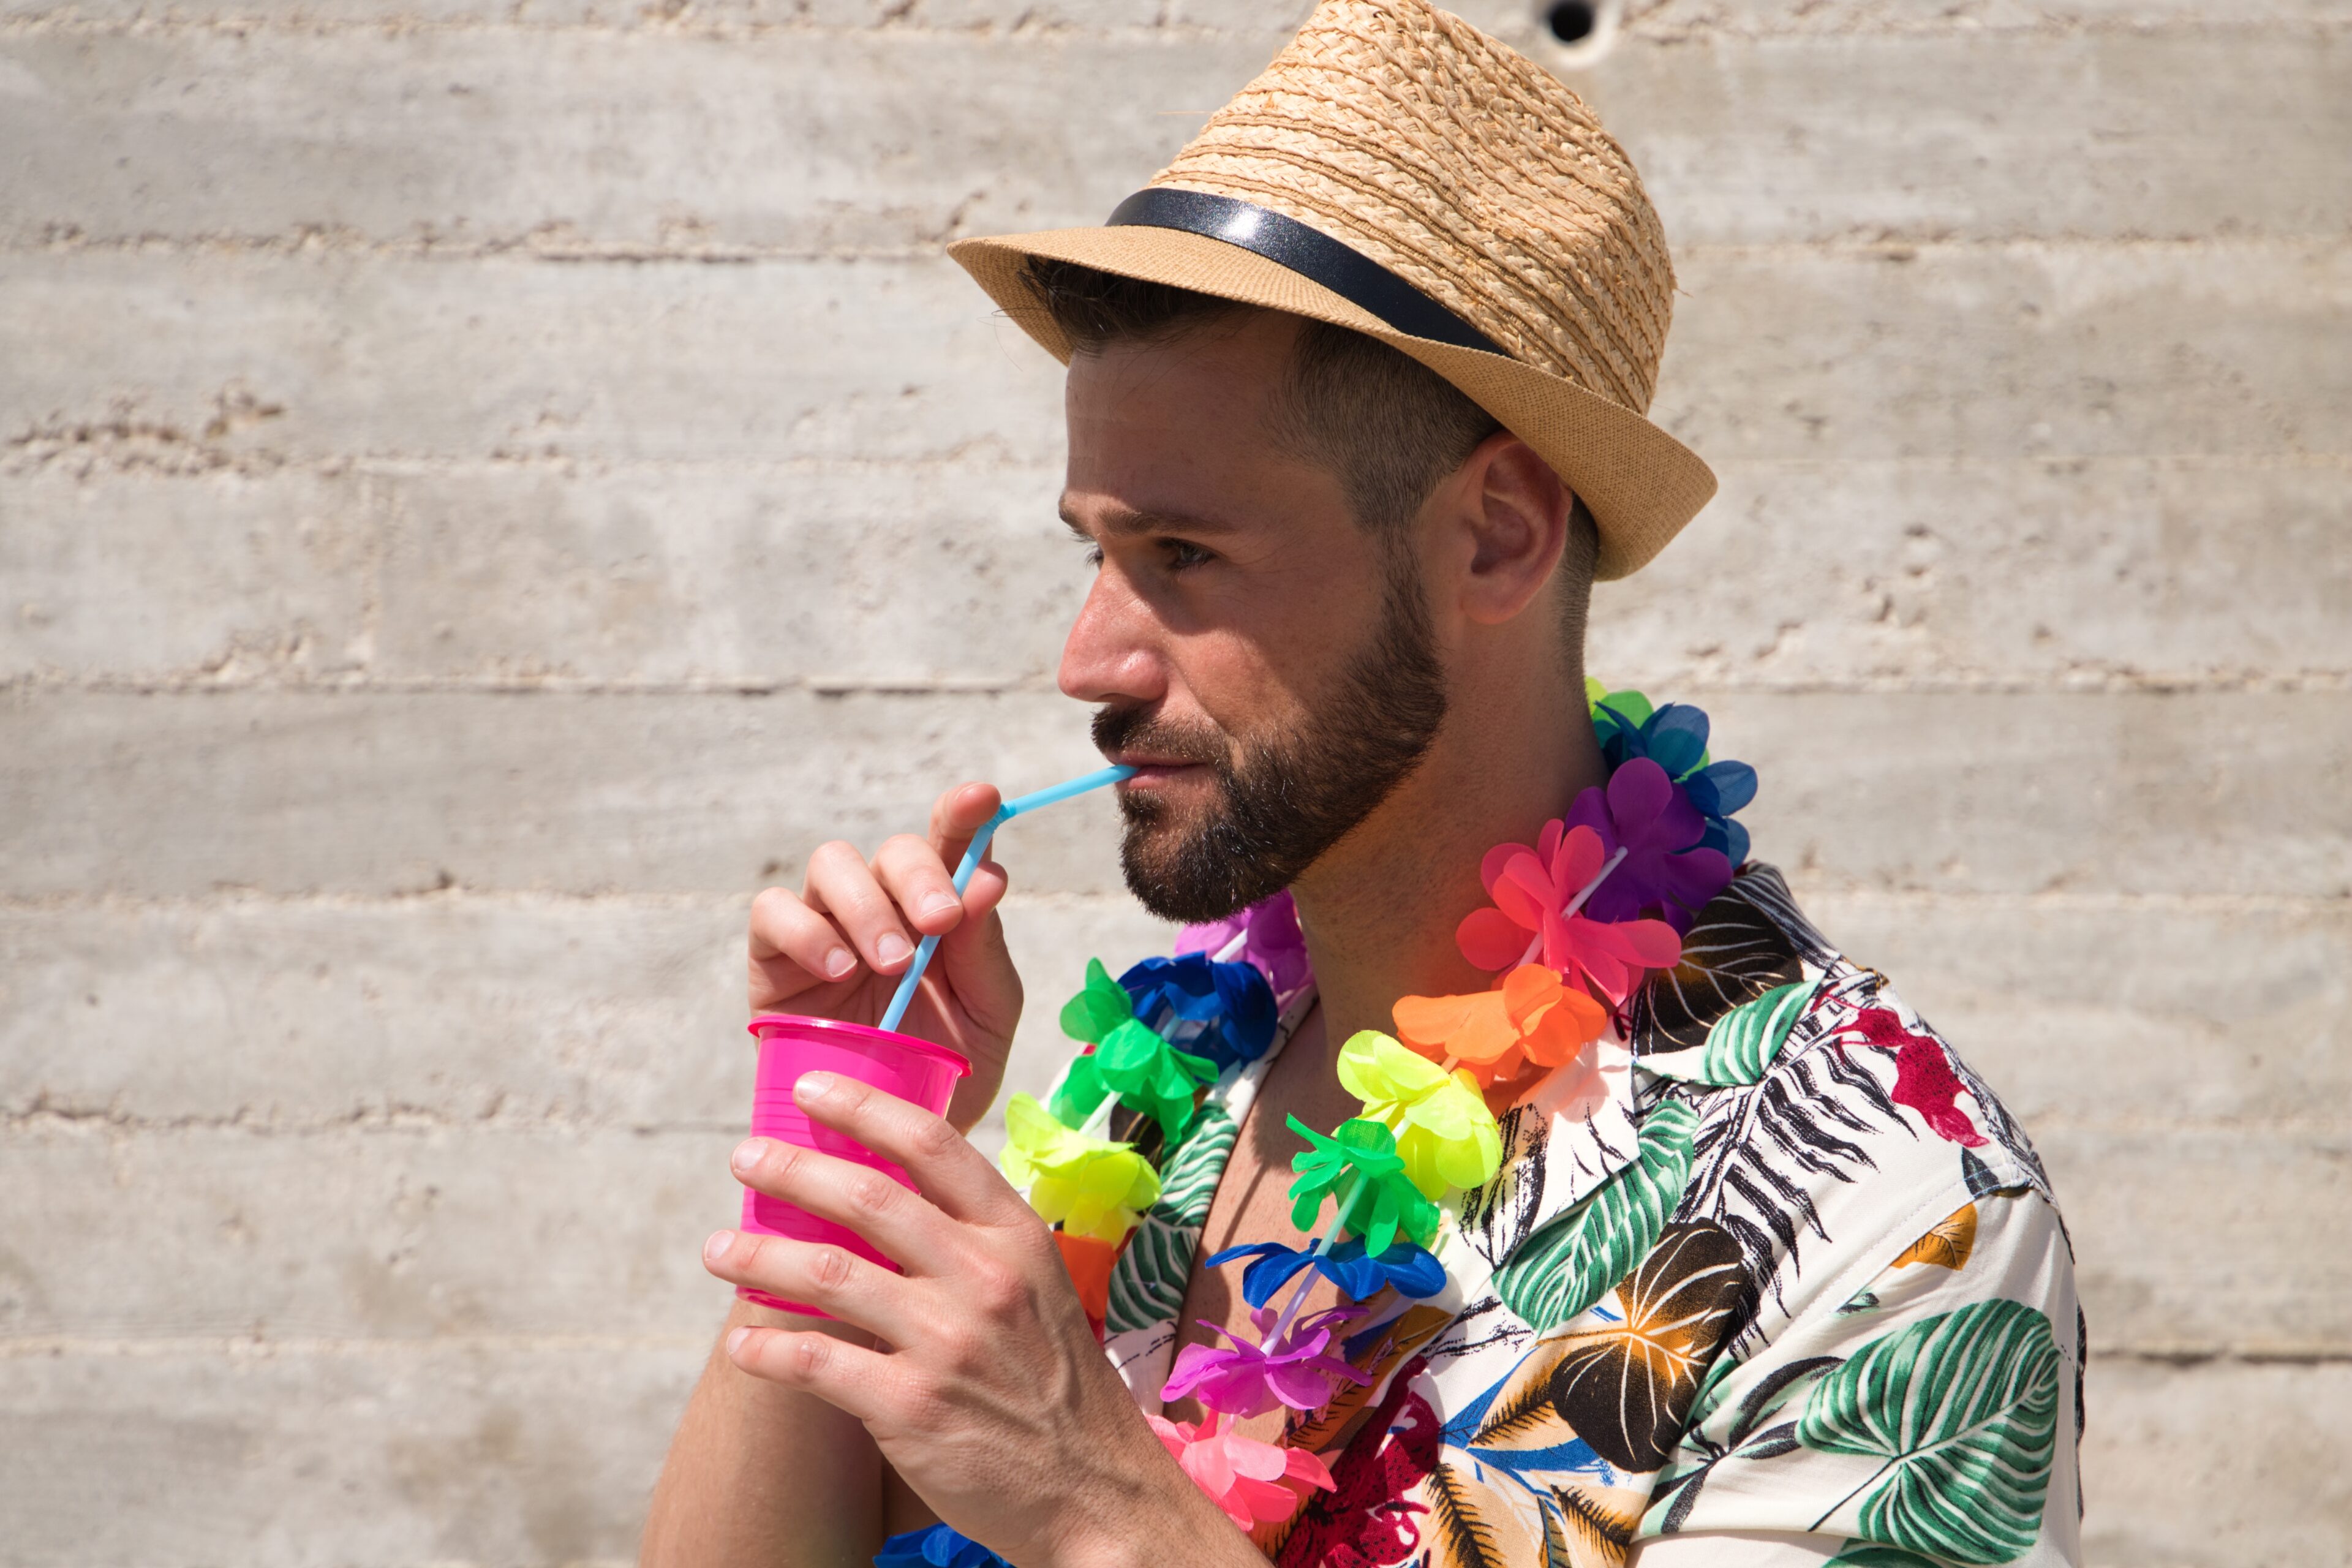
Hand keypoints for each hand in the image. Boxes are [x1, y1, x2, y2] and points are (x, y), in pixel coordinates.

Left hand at [702, 1074, 1239, 1567]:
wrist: (1092, 1489)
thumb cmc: (1056, 1384)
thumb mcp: (1037, 1287)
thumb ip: (972, 1241)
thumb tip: (888, 1196)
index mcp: (1015, 1236)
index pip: (933, 1145)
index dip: (865, 1107)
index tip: (811, 1088)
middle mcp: (982, 1278)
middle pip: (867, 1199)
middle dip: (791, 1169)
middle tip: (745, 1157)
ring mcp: (945, 1342)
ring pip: (827, 1276)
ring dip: (758, 1257)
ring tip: (717, 1250)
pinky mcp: (910, 1406)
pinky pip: (816, 1362)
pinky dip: (768, 1349)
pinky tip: (743, 1344)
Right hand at [748, 782, 1020, 1131]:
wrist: (886, 1147)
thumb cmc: (942, 1073)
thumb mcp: (985, 1019)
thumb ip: (985, 951)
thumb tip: (987, 878)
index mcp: (941, 912)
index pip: (954, 845)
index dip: (963, 813)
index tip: (982, 798)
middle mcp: (884, 905)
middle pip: (894, 850)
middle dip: (921, 874)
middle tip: (939, 923)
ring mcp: (826, 925)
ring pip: (831, 864)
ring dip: (868, 904)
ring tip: (893, 961)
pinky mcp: (774, 957)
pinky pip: (774, 912)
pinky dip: (808, 931)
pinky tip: (840, 969)